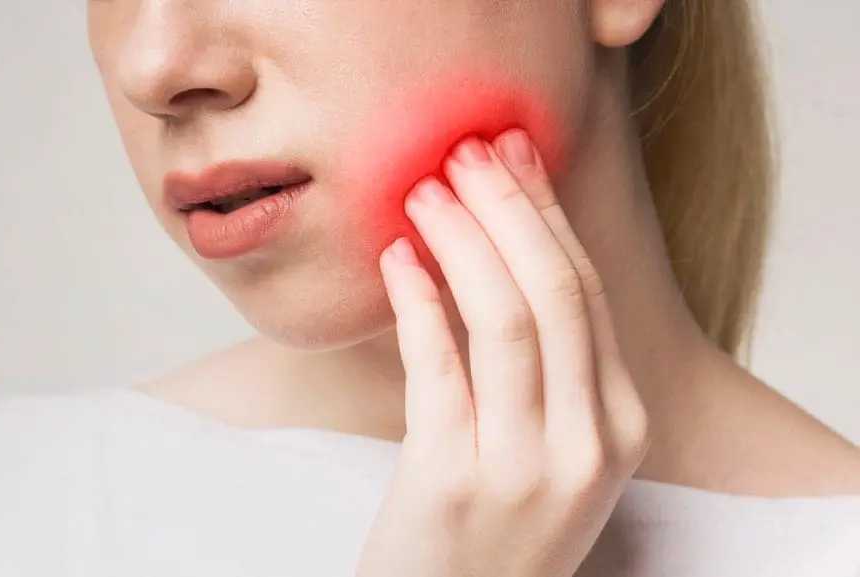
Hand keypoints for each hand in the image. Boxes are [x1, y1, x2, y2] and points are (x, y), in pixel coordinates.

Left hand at [357, 129, 649, 576]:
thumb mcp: (549, 445)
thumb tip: (505, 241)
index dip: (546, 213)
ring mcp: (525, 468)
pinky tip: (396, 259)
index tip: (511, 152)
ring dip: (462, 241)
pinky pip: (438, 367)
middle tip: (463, 151)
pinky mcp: (452, 483)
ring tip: (423, 191)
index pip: (589, 293)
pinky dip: (417, 301)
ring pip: (507, 321)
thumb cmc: (495, 523)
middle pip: (556, 293)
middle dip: (508, 209)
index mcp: (622, 426)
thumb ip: (546, 363)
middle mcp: (588, 444)